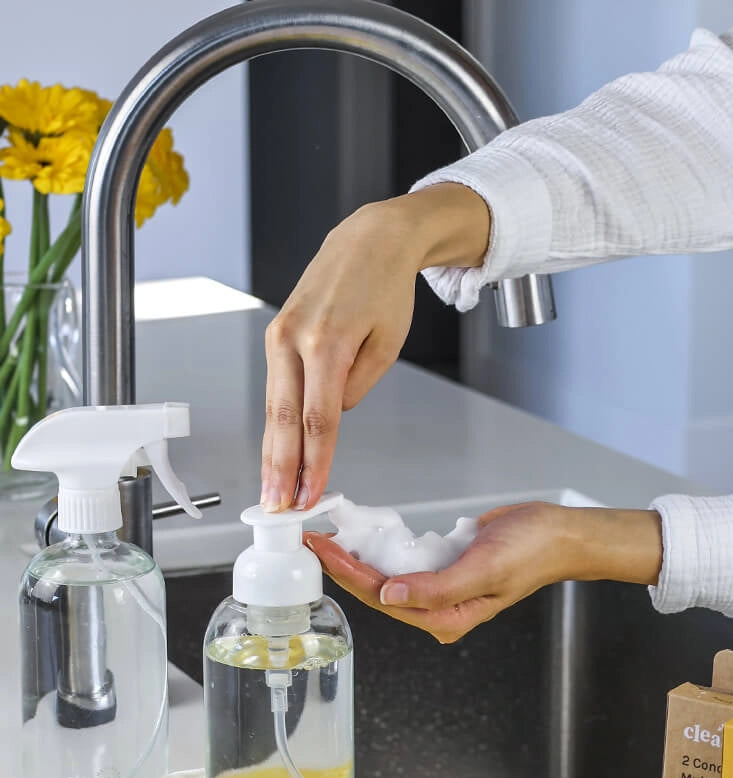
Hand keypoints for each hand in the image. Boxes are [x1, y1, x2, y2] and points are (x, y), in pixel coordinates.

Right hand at [261, 183, 490, 510]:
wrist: (368, 241)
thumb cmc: (385, 289)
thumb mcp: (387, 344)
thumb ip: (357, 388)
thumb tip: (332, 420)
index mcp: (328, 343)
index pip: (320, 420)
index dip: (314, 464)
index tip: (311, 495)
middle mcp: (294, 339)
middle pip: (286, 420)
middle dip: (281, 470)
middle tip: (278, 508)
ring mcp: (279, 336)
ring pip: (274, 408)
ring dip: (272, 454)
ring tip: (272, 492)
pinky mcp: (276, 336)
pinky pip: (276, 390)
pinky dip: (276, 425)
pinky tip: (276, 453)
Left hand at [305, 502, 662, 643]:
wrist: (558, 533)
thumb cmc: (531, 553)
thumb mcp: (484, 569)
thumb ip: (435, 588)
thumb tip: (389, 594)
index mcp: (446, 616)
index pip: (383, 597)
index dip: (347, 573)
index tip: (321, 548)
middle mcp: (438, 608)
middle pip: (377, 589)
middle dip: (342, 565)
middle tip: (313, 537)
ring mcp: (439, 588)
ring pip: (385, 575)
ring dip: (357, 556)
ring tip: (328, 535)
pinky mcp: (441, 567)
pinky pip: (402, 561)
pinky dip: (380, 548)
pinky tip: (362, 535)